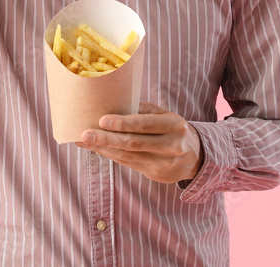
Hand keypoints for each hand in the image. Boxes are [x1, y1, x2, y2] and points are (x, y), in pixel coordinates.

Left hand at [76, 102, 204, 184]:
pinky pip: (128, 164)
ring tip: (83, 141)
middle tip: (85, 135)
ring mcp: (163, 163)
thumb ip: (143, 111)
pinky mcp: (155, 175)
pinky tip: (95, 149)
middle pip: (134, 143)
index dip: (123, 123)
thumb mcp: (165, 115)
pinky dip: (110, 156)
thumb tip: (113, 105)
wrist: (196, 158)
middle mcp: (171, 146)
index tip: (102, 120)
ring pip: (128, 156)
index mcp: (174, 125)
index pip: (145, 124)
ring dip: (103, 149)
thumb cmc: (173, 129)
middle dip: (107, 139)